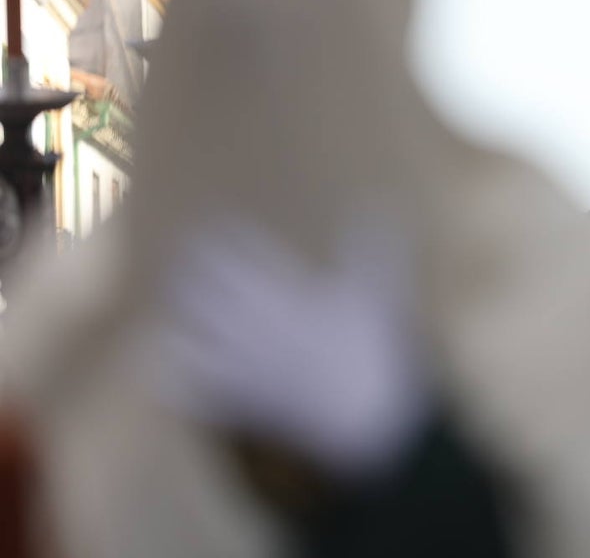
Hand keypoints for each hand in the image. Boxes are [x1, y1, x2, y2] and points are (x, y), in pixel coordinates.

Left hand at [143, 216, 429, 475]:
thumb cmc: (368, 353)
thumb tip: (377, 206)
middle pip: (196, 291)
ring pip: (183, 336)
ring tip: (176, 308)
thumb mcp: (376, 294)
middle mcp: (245, 325)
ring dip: (177, 320)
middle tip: (182, 259)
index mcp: (278, 294)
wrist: (360, 422)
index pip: (232, 255)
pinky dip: (175, 378)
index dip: (217, 238)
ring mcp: (235, 366)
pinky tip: (172, 371)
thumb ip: (371, 249)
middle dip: (186, 272)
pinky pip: (188, 390)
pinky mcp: (234, 402)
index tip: (209, 226)